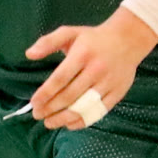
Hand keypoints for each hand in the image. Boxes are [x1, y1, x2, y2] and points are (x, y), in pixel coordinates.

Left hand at [26, 7, 157, 129]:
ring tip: (49, 123)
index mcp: (82, 54)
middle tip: (37, 115)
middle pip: (70, 95)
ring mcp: (108, 83)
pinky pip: (99, 111)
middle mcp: (96, 70)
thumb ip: (47, 42)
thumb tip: (28, 54)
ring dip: (64, 118)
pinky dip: (83, 121)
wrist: (128, 39)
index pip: (60, 78)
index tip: (33, 103)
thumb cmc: (93, 38)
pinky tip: (69, 124)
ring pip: (84, 106)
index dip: (45, 93)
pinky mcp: (118, 92)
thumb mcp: (69, 32)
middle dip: (51, 109)